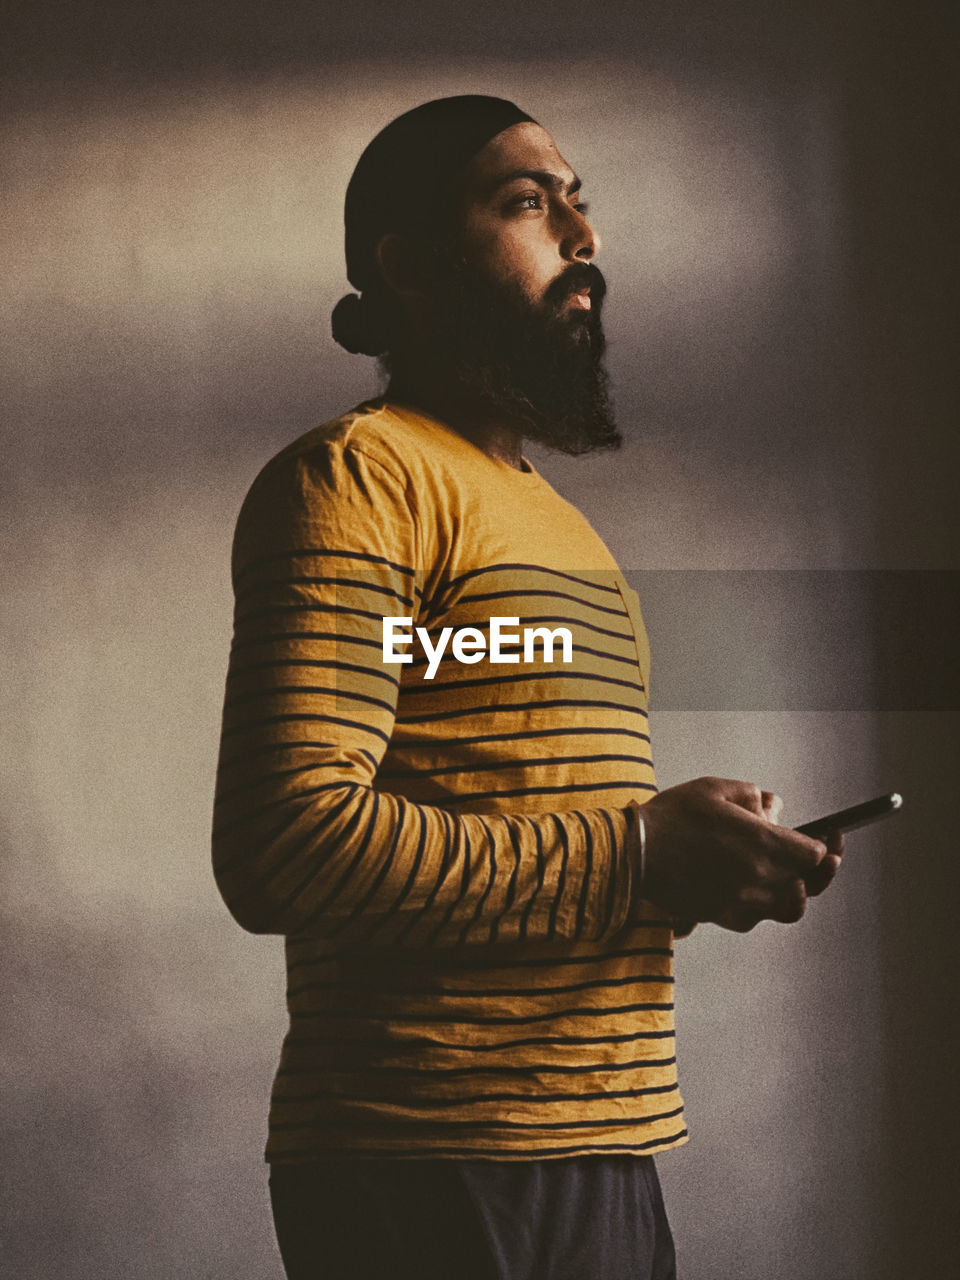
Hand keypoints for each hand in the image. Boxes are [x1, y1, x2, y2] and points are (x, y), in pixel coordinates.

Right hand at [635, 776, 841, 931]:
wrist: (635, 854)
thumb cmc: (671, 818)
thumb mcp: (714, 788)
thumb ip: (752, 796)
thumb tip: (773, 808)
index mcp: (760, 843)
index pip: (813, 854)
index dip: (824, 844)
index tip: (827, 838)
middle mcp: (757, 877)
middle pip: (808, 883)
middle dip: (821, 869)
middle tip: (828, 860)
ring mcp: (741, 901)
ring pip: (788, 907)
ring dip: (796, 891)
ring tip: (794, 879)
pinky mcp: (723, 916)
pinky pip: (757, 917)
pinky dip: (764, 904)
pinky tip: (756, 888)